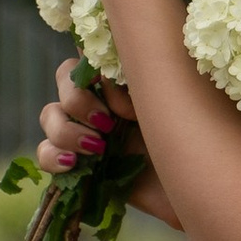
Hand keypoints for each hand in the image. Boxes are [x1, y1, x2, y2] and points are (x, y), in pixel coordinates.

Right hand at [37, 63, 180, 226]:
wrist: (195, 188)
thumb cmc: (194, 140)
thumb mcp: (171, 101)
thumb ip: (141, 81)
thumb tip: (108, 77)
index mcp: (125, 79)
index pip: (91, 52)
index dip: (93, 64)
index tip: (115, 85)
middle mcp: (103, 100)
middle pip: (64, 77)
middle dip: (79, 99)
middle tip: (108, 123)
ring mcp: (87, 132)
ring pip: (50, 114)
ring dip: (67, 129)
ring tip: (98, 149)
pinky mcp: (78, 165)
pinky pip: (45, 152)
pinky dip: (52, 156)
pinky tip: (73, 164)